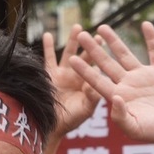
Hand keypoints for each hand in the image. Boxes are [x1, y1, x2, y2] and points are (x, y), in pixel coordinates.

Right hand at [42, 24, 96, 152]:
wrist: (50, 127)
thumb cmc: (71, 121)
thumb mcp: (85, 110)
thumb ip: (91, 97)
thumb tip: (94, 84)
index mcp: (89, 84)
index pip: (98, 67)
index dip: (101, 55)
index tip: (106, 42)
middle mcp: (78, 77)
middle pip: (86, 57)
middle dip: (91, 45)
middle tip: (96, 34)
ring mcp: (63, 75)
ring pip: (69, 54)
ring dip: (72, 41)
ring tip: (77, 27)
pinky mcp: (49, 75)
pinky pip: (48, 59)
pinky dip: (47, 48)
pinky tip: (48, 35)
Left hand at [69, 22, 153, 148]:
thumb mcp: (135, 129)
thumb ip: (121, 117)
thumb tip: (115, 98)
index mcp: (119, 97)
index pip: (97, 81)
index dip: (85, 70)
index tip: (72, 58)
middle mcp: (128, 84)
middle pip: (107, 63)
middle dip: (94, 50)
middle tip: (81, 34)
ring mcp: (144, 76)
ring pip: (126, 54)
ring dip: (114, 40)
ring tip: (102, 27)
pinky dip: (152, 38)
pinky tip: (146, 24)